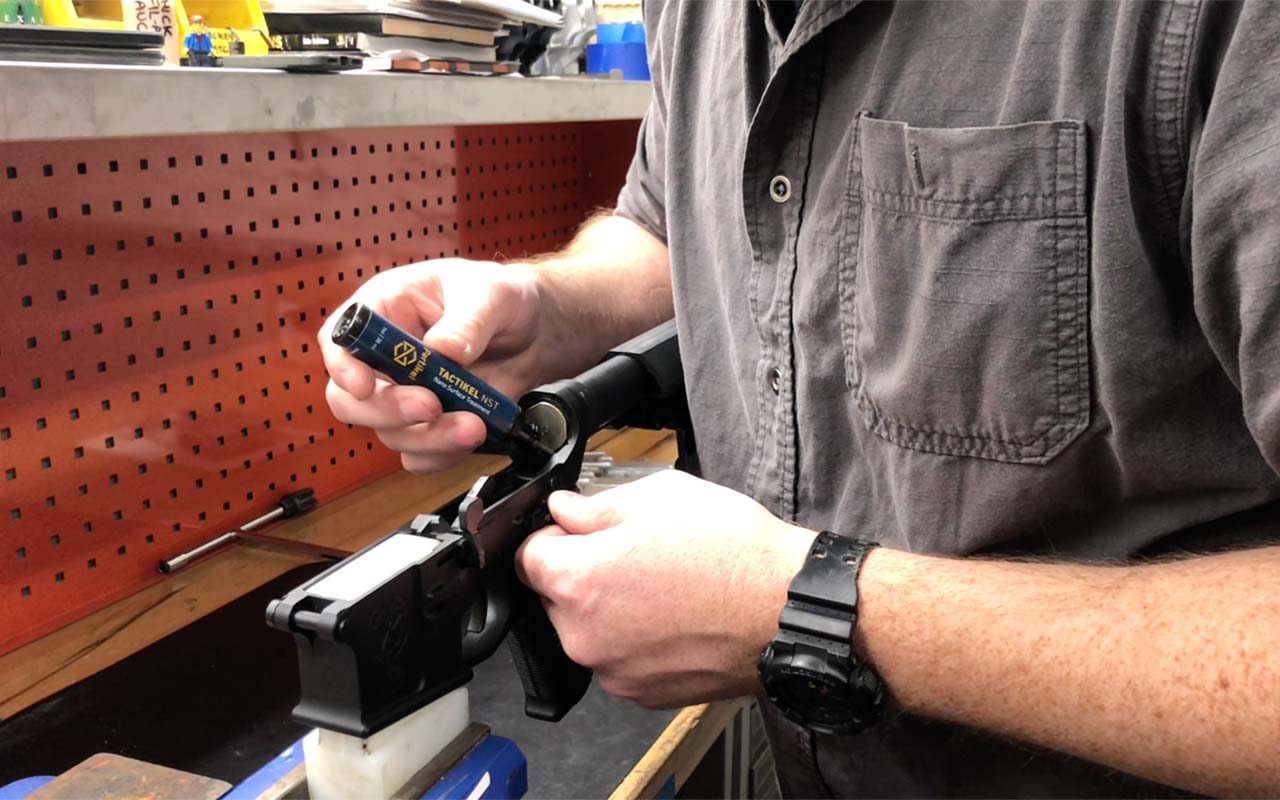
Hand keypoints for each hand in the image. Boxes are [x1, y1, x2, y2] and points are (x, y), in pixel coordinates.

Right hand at [319, 260, 545, 472]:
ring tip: (474, 425)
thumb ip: (468, 321)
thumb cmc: (499, 298)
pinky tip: (473, 437)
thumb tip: (444, 350)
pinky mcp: (430, 426)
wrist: (533, 332)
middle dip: (388, 411)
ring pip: (390, 434)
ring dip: (428, 438)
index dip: (343, 366)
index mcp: (385, 311)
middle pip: (351, 400)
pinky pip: (420, 456)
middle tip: (431, 407)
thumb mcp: (490, 294)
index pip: (340, 339)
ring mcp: (405, 396)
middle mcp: (385, 359)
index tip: (364, 386)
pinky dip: (443, 455)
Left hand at [516, 470, 814, 707]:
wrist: (788, 609)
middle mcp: (583, 635)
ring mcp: (613, 670)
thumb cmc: (733, 553)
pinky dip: (638, 639)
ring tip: (665, 584)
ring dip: (611, 608)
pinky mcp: (642, 693)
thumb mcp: (658, 497)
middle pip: (557, 596)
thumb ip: (595, 506)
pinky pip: (621, 658)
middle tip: (637, 553)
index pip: (528, 555)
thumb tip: (564, 510)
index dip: (556, 535)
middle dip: (585, 572)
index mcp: (578, 580)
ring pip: (590, 629)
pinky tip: (677, 615)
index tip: (581, 529)